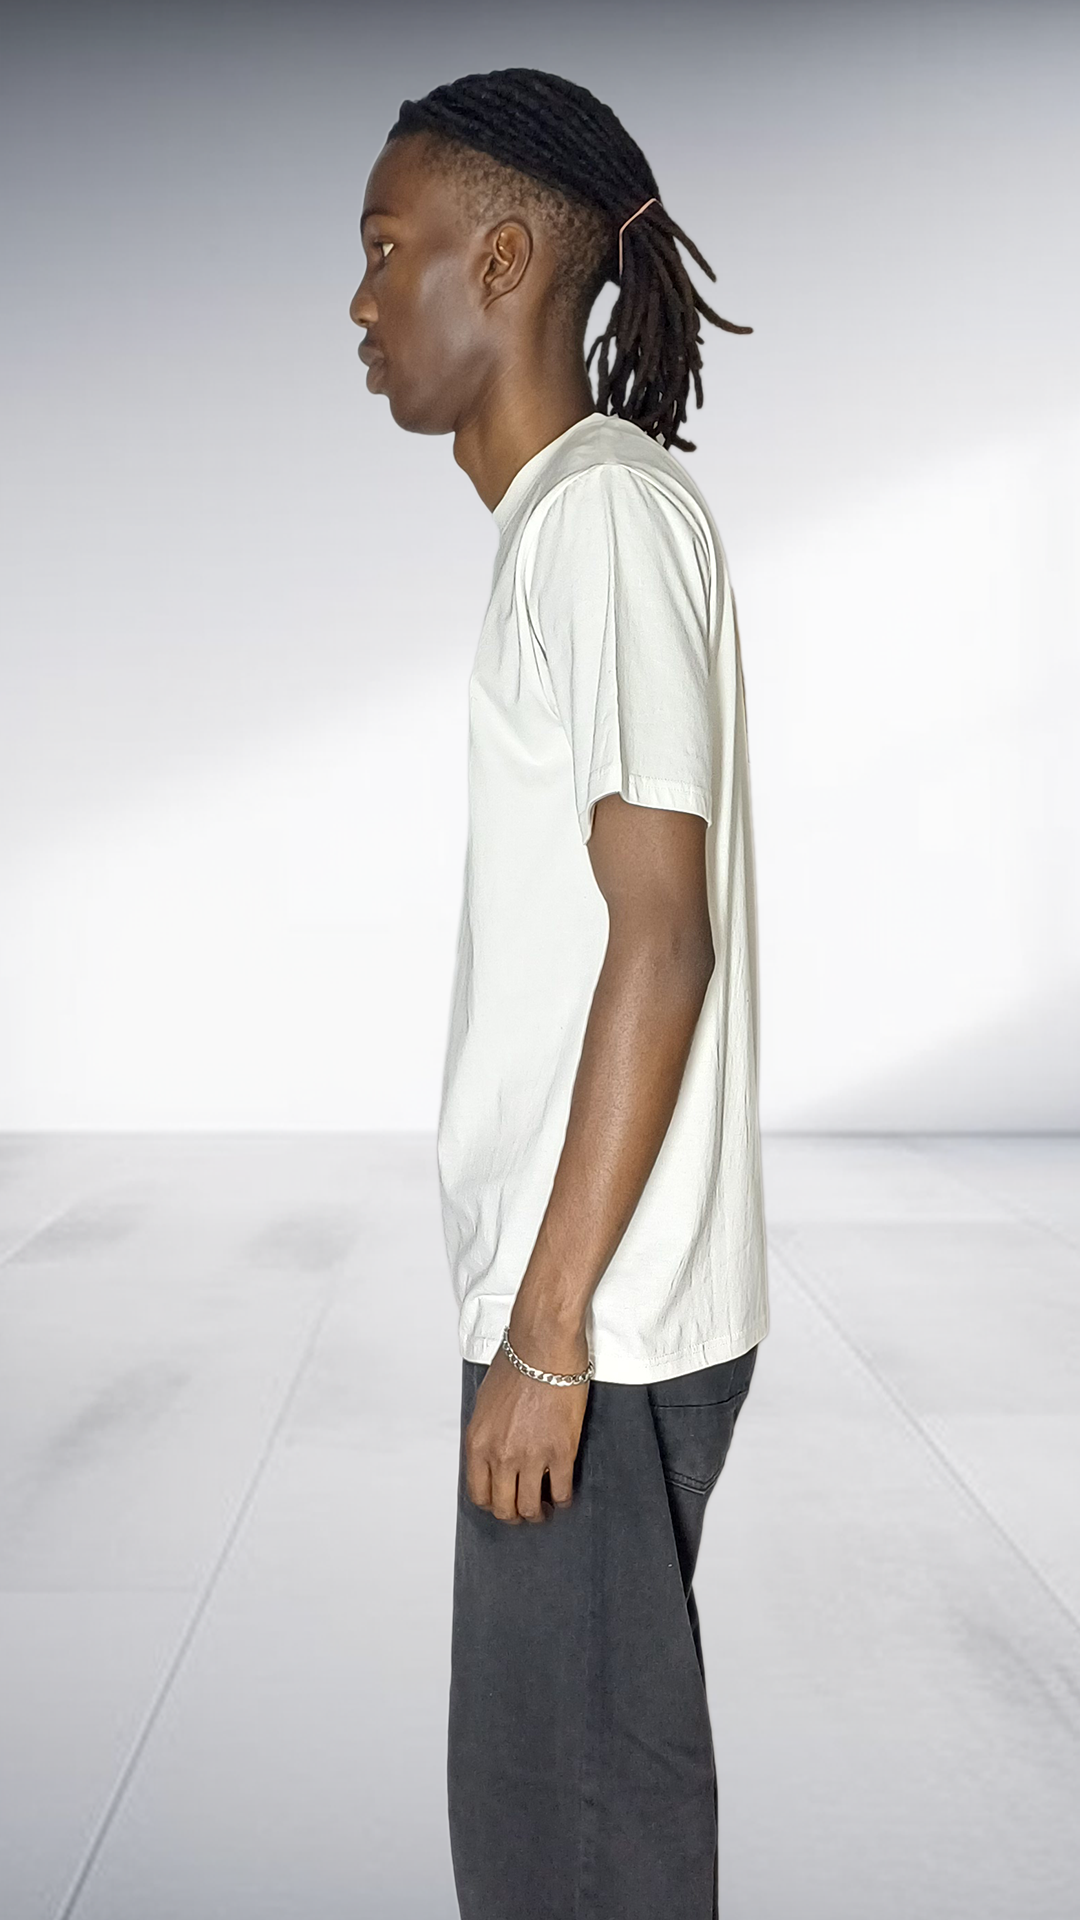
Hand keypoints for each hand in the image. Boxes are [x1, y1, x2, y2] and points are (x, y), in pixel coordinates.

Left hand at [464, 1322, 590, 1524]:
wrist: (543, 1343)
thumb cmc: (516, 1361)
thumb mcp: (485, 1401)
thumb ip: (487, 1433)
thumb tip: (494, 1452)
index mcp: (478, 1442)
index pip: (478, 1493)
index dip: (492, 1504)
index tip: (502, 1502)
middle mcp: (500, 1455)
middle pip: (504, 1507)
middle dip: (514, 1514)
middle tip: (525, 1509)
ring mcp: (531, 1456)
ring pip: (531, 1508)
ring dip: (538, 1512)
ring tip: (546, 1506)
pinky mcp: (561, 1452)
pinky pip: (562, 1491)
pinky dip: (563, 1498)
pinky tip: (564, 1492)